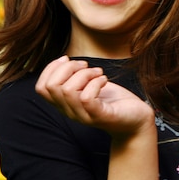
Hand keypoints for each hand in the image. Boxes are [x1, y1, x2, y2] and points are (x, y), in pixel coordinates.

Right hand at [35, 55, 154, 136]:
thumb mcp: (90, 85)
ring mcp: (84, 116)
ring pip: (68, 90)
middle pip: (52, 86)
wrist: (137, 119)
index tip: (68, 59)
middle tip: (87, 66)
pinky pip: (86, 98)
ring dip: (85, 74)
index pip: (41, 88)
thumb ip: (75, 77)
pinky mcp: (99, 116)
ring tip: (99, 73)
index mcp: (65, 103)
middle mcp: (70, 112)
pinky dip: (95, 83)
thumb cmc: (113, 100)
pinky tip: (104, 80)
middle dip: (68, 68)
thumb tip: (63, 60)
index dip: (50, 69)